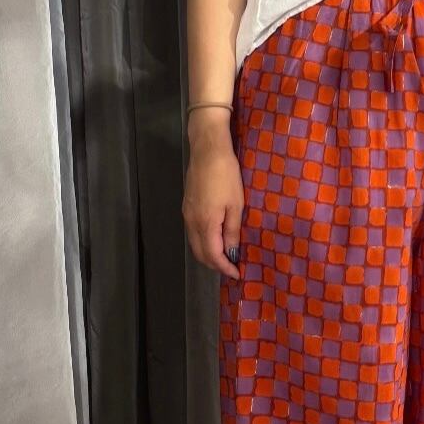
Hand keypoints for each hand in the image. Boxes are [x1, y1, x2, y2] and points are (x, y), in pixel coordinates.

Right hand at [184, 109, 242, 279]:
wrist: (207, 149)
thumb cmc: (226, 175)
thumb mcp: (236, 204)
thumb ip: (232, 231)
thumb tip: (232, 252)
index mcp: (205, 224)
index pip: (213, 255)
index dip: (224, 267)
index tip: (236, 274)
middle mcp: (192, 222)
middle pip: (200, 253)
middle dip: (215, 264)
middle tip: (231, 268)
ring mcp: (186, 214)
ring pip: (195, 244)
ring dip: (208, 254)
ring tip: (225, 257)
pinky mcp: (186, 207)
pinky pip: (193, 233)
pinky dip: (204, 242)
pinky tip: (215, 239)